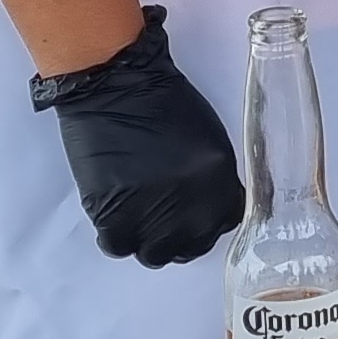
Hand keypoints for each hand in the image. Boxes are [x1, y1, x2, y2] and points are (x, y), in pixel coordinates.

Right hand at [33, 7, 245, 266]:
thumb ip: (214, 179)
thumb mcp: (209, 140)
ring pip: (155, 254)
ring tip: (139, 216)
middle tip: (164, 220)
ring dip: (148, 240)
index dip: (209, 221)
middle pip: (192, 246)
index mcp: (219, 184)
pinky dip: (118, 235)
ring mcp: (150, 216)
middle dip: (181, 236)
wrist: (115, 84)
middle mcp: (190, 208)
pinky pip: (119, 246)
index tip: (196, 216)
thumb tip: (206, 207)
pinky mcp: (112, 216)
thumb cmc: (165, 102)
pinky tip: (117, 214)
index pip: (225, 224)